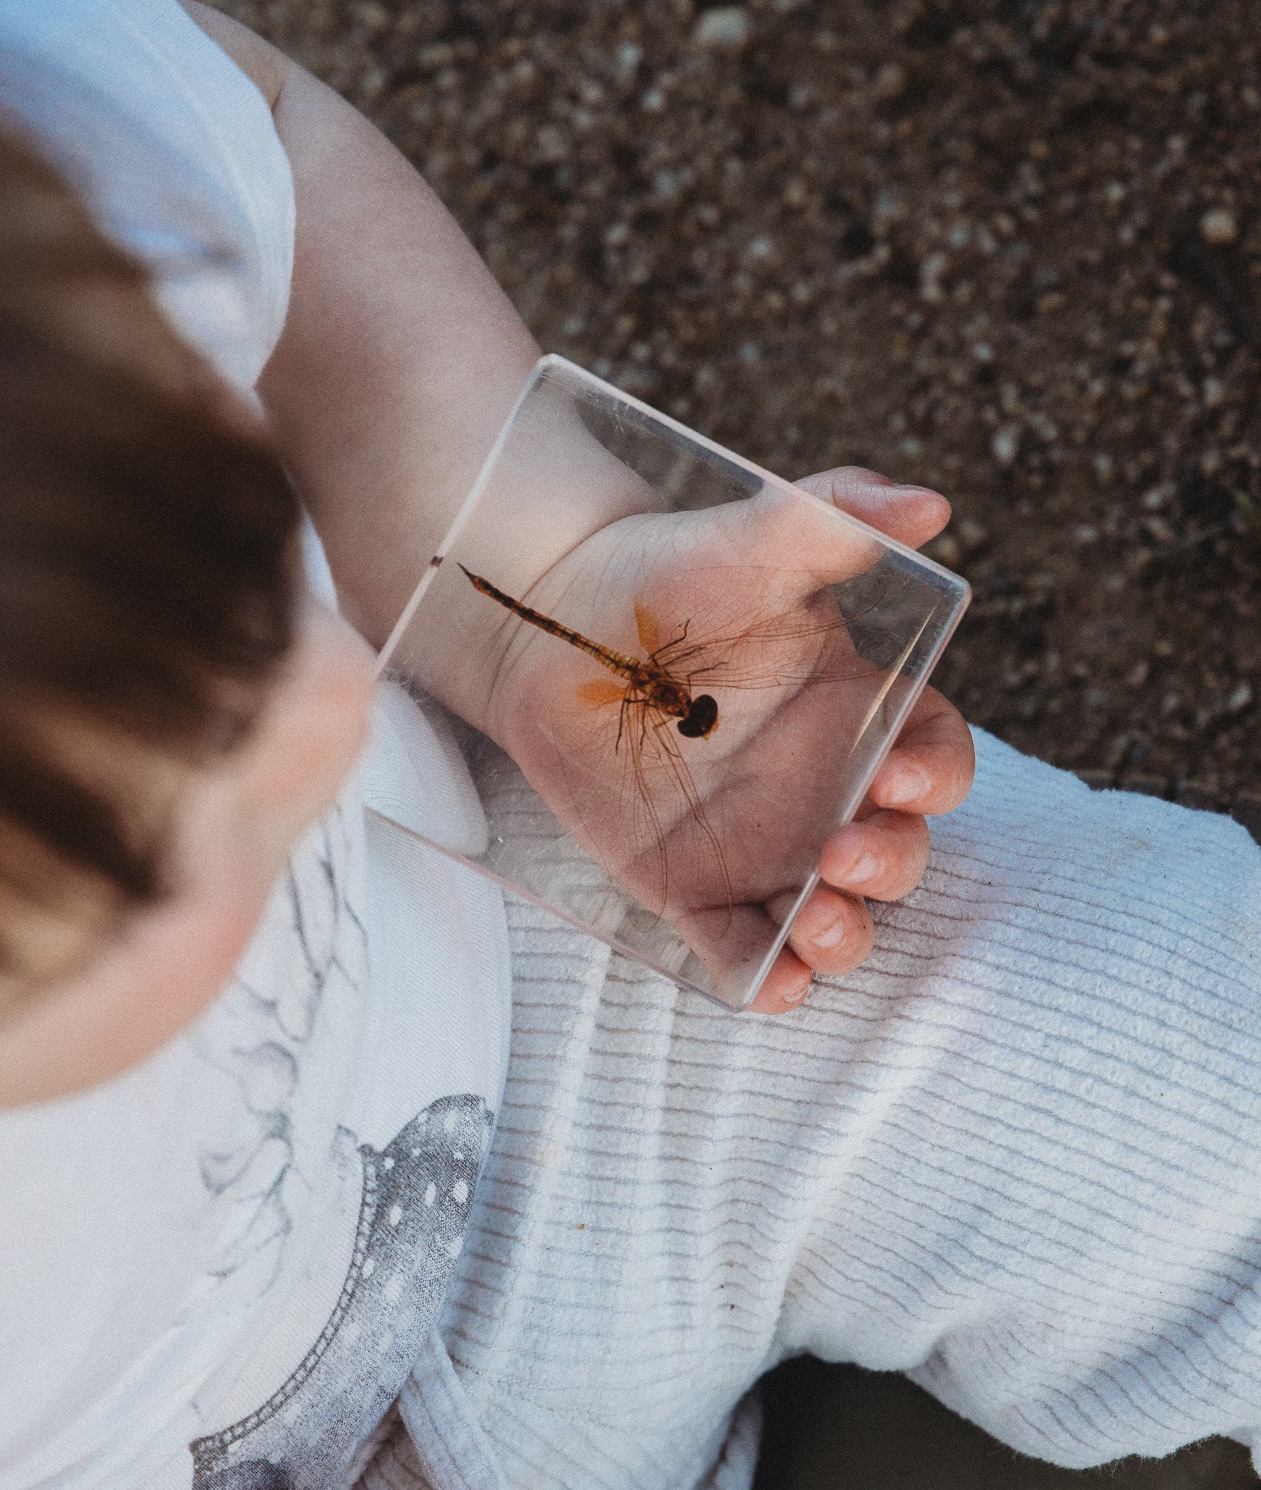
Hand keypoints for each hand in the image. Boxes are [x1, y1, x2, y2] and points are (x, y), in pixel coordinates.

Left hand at [471, 467, 972, 1012]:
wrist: (553, 622)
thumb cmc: (666, 574)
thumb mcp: (751, 537)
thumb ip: (836, 515)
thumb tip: (926, 507)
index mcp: (863, 715)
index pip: (935, 760)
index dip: (935, 779)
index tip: (898, 776)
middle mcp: (827, 790)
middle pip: (897, 854)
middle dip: (888, 866)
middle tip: (841, 853)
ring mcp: (765, 847)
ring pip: (834, 917)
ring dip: (844, 937)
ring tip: (817, 923)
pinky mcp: (695, 889)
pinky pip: (744, 950)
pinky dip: (765, 980)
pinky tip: (768, 982)